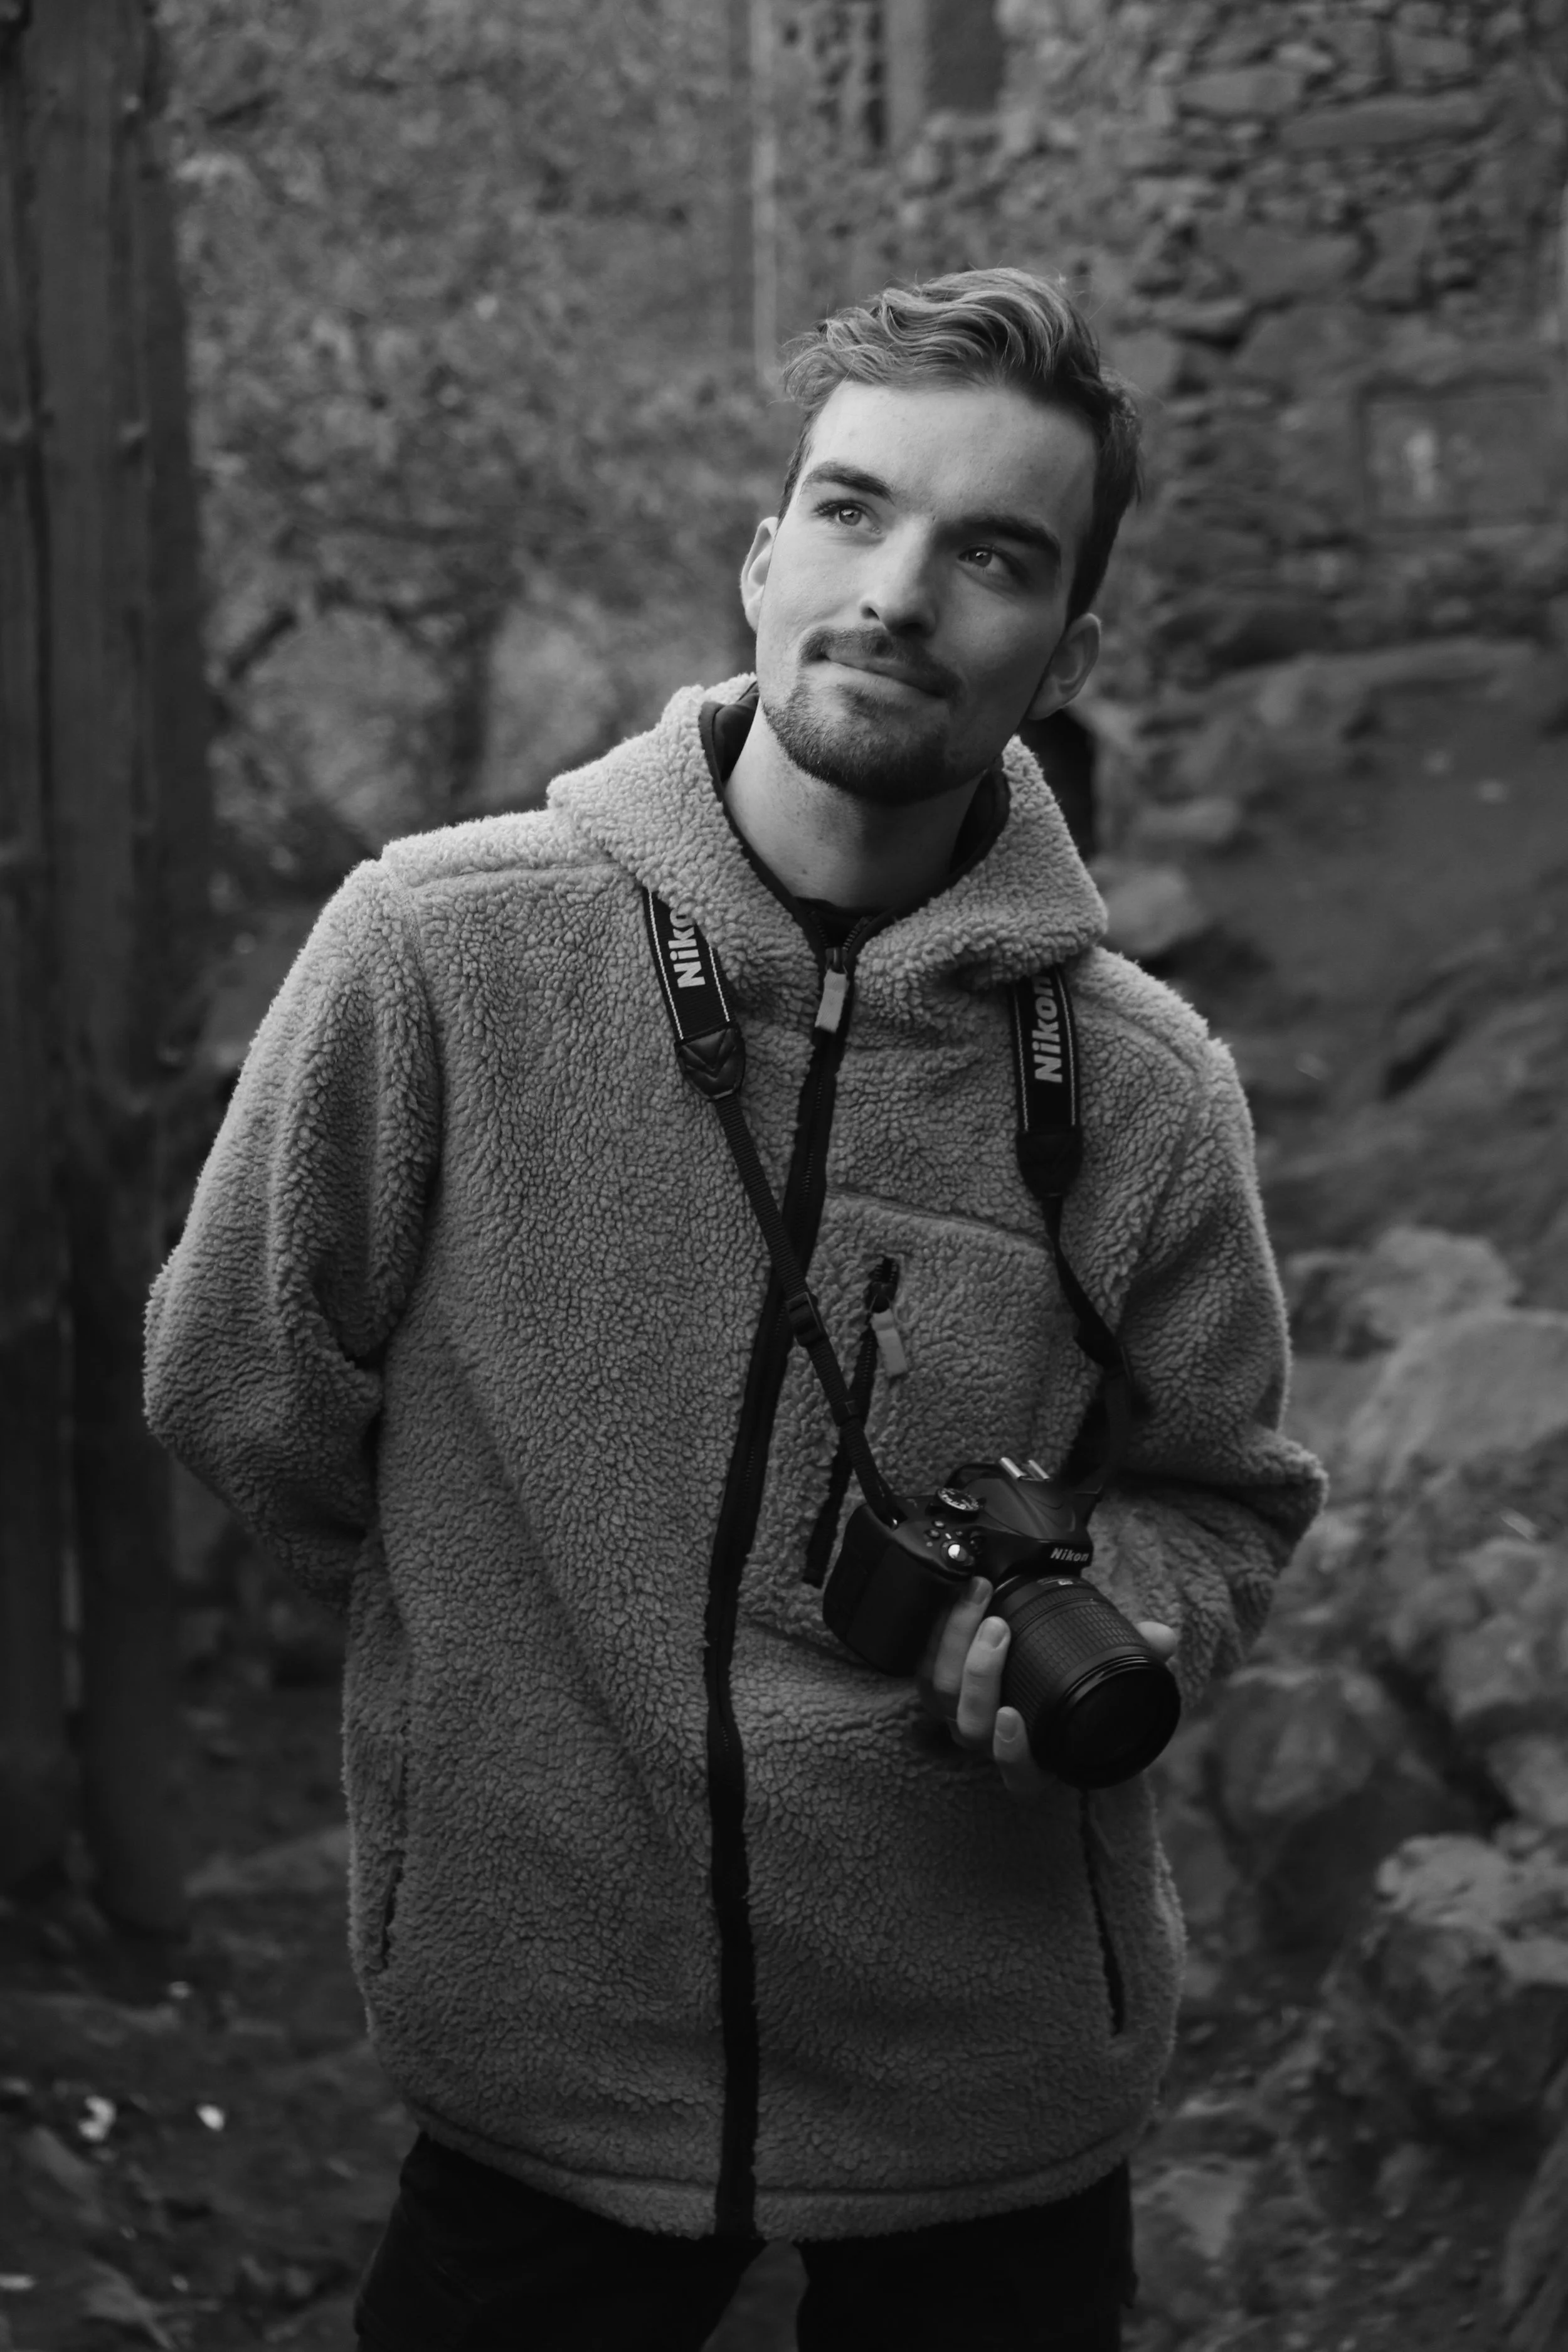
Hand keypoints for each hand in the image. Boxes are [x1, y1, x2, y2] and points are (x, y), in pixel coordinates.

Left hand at [922, 1578, 1177, 1799]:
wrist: (1042, 1663)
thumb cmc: (1076, 1681)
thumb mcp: (1110, 1672)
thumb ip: (1136, 1656)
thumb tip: (1164, 1638)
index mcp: (1038, 1758)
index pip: (1020, 1776)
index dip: (1012, 1753)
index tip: (1014, 1716)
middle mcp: (994, 1743)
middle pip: (970, 1726)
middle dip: (980, 1675)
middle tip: (998, 1626)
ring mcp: (963, 1714)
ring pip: (940, 1695)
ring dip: (955, 1645)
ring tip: (978, 1598)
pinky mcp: (940, 1682)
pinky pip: (923, 1667)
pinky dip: (934, 1635)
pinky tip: (955, 1599)